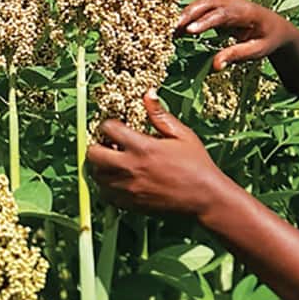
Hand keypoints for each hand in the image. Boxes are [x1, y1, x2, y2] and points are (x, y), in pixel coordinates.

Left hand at [87, 90, 231, 215]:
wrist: (205, 198)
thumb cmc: (197, 165)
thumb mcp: (182, 135)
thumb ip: (160, 115)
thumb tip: (148, 94)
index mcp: (142, 147)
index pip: (108, 128)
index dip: (110, 124)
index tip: (117, 127)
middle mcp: (130, 168)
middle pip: (93, 154)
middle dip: (98, 145)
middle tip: (110, 144)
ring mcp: (128, 189)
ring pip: (96, 176)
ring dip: (101, 166)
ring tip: (115, 162)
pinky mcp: (130, 204)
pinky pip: (105, 195)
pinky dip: (107, 186)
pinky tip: (120, 179)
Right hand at [176, 0, 298, 70]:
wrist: (277, 27)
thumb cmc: (268, 40)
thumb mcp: (257, 50)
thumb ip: (237, 55)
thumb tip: (216, 66)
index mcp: (247, 12)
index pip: (223, 14)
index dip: (204, 22)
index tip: (189, 31)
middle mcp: (234, 2)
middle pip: (208, 3)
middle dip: (188, 15)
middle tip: (172, 29)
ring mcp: (226, 1)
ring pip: (202, 3)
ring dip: (185, 14)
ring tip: (170, 30)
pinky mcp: (220, 6)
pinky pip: (201, 7)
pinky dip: (188, 16)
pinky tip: (177, 29)